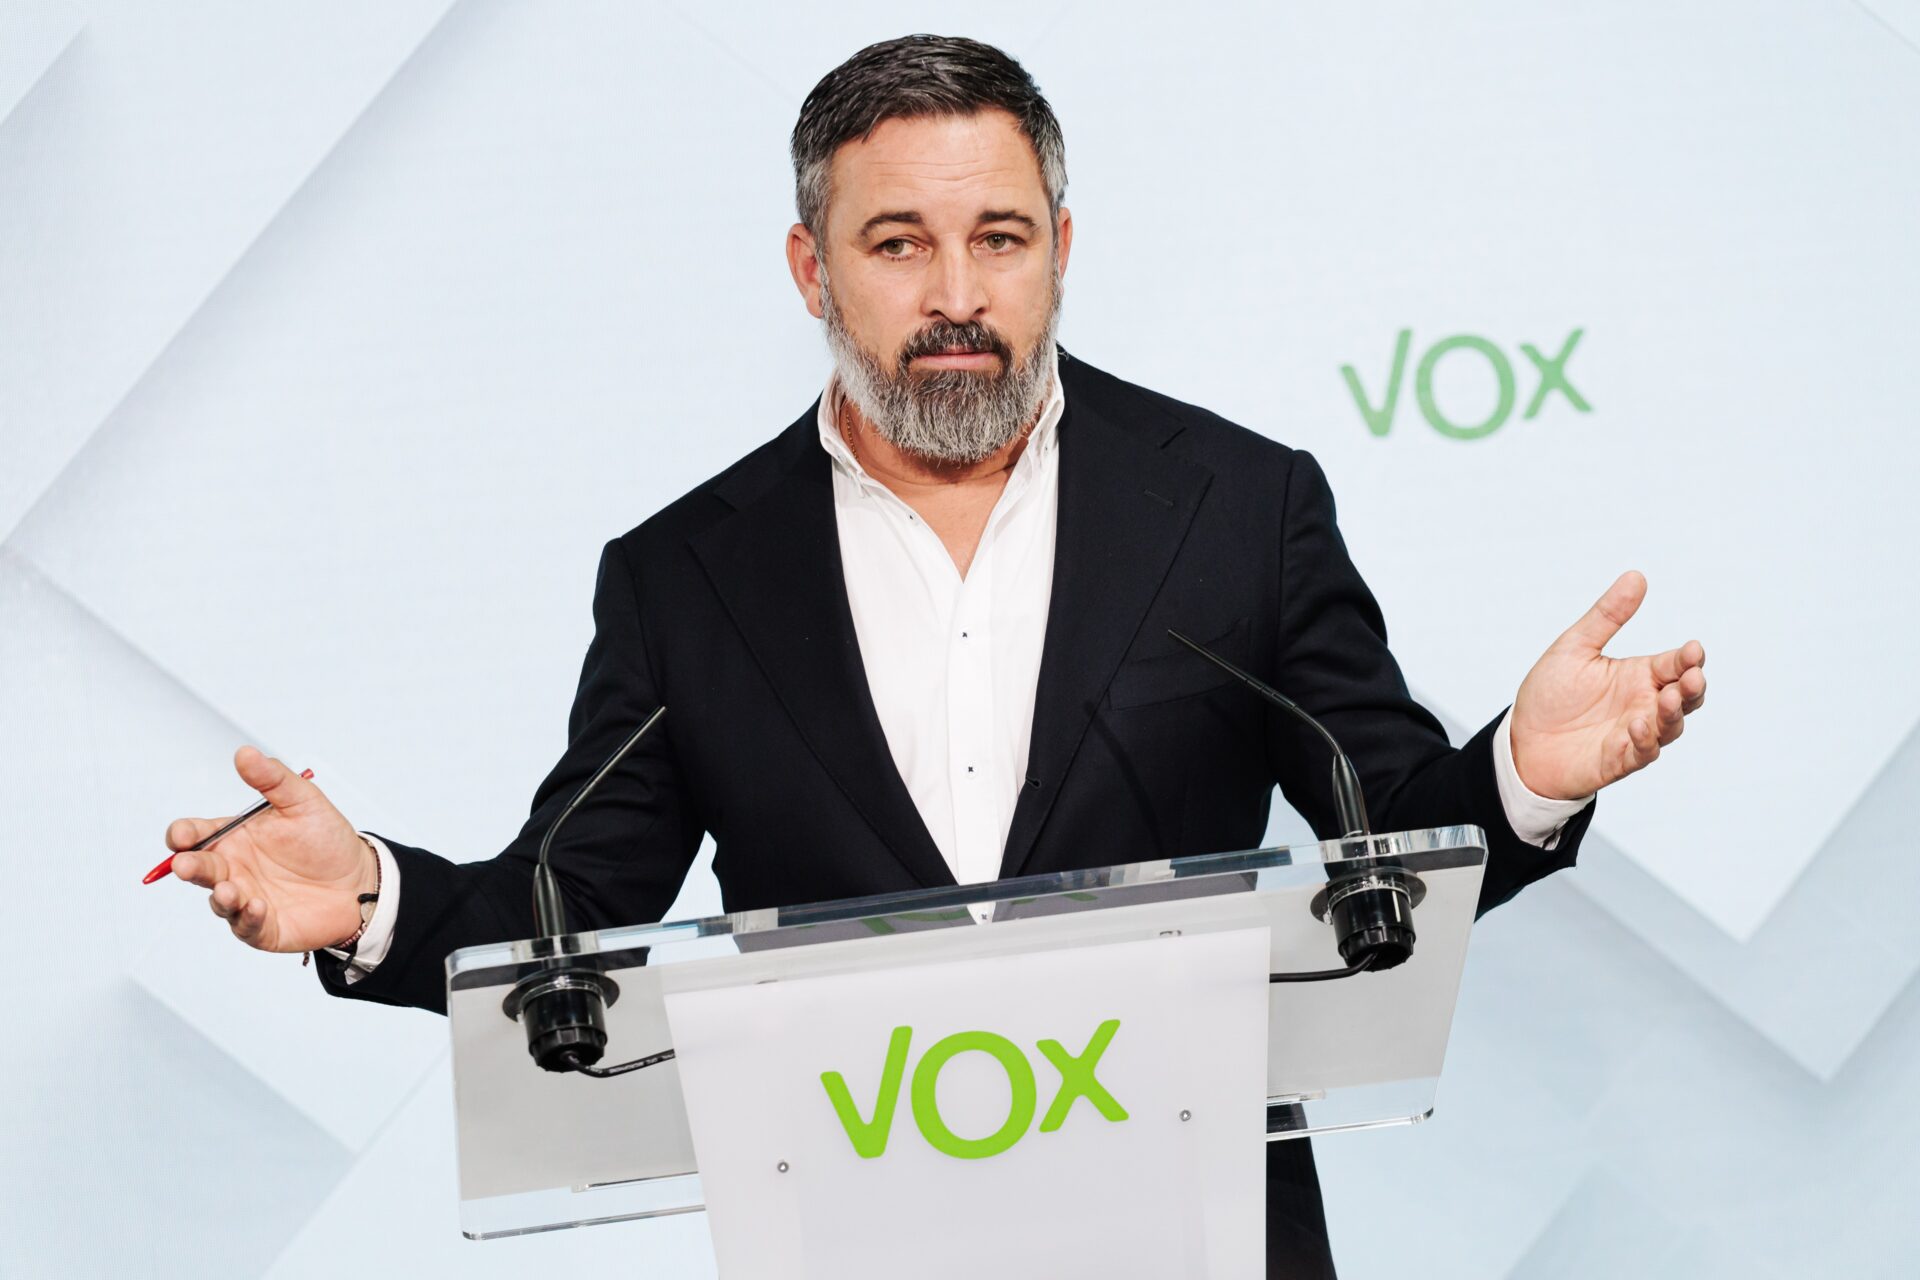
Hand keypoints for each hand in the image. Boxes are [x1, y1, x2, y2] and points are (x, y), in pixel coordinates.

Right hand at [163, 746, 375, 952]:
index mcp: (234, 837)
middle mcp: (233, 869)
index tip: (183, 835)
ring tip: (228, 890)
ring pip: (219, 901)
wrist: (360, 878)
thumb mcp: (303, 801)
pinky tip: (257, 907)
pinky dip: (247, 919)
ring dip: (220, 897)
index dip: (182, 835)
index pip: (194, 835)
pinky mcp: (263, 927)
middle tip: (186, 865)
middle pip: (198, 869)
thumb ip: (272, 779)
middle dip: (189, 867)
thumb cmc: (326, 840)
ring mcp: (245, 899)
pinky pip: (247, 926)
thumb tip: (244, 753)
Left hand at [1510, 570, 1706, 800]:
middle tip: (1693, 674)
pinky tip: (1639, 725)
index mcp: (1640, 675)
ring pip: (1671, 725)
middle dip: (1694, 685)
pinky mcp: (1620, 759)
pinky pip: (1642, 752)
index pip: (1675, 664)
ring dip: (1674, 712)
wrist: (1521, 739)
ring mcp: (1636, 734)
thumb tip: (1636, 576)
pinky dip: (1646, 740)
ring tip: (1670, 697)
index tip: (1693, 649)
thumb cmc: (1551, 695)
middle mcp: (1644, 704)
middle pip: (1686, 696)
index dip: (1689, 658)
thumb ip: (1607, 616)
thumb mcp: (1575, 648)